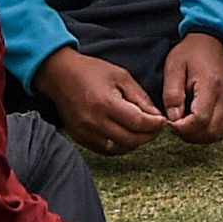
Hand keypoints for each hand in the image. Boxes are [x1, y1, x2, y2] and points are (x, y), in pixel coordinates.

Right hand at [34, 48, 169, 157]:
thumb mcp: (121, 77)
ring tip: (141, 131)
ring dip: (135, 142)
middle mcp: (95, 121)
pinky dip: (119, 146)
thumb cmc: (91, 71)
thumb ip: (140, 97)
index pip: (138, 123)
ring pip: (119, 148)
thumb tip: (156, 116)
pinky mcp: (80, 138)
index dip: (155, 125)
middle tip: (155, 128)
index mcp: (106, 103)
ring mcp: (86, 132)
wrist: (60, 75)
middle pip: (130, 140)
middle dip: (148, 136)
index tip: (163, 121)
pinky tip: (125, 135)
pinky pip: (105, 150)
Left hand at [157, 30, 222, 143]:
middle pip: (211, 132)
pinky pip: (221, 129)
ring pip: (217, 134)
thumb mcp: (174, 67)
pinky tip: (195, 123)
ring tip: (184, 124)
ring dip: (198, 136)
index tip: (169, 122)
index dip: (183, 127)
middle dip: (189, 134)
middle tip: (175, 125)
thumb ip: (172, 94)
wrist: (212, 41)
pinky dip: (207, 132)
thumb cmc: (190, 53)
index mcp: (211, 85)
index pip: (200, 119)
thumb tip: (173, 119)